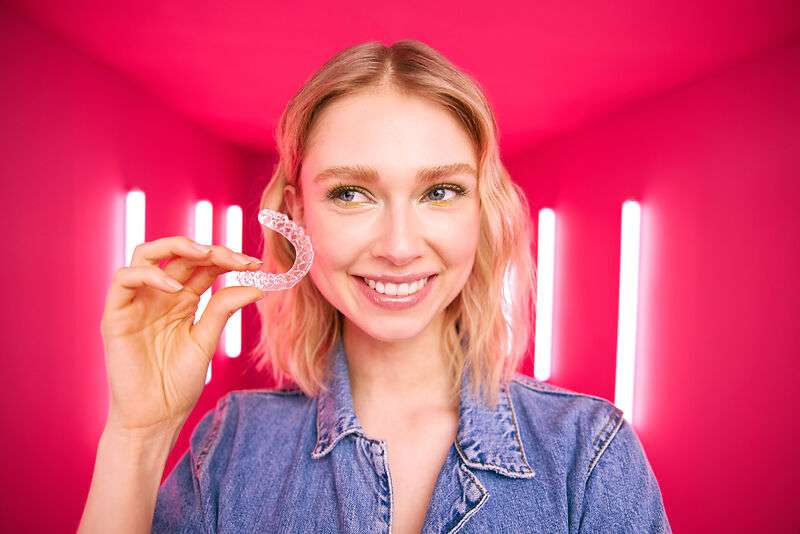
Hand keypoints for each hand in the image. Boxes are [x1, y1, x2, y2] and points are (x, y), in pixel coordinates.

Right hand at [99, 236, 263, 438]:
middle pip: (179, 253)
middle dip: (210, 249)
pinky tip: (176, 289)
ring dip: (177, 246)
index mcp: (183, 300)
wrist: (155, 417)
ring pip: (146, 253)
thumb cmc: (178, 383)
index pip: (203, 265)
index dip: (228, 258)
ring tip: (206, 255)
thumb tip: (258, 285)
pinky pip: (124, 279)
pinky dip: (150, 275)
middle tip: (237, 258)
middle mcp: (158, 295)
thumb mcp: (206, 340)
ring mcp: (136, 302)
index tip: (256, 263)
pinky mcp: (115, 315)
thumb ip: (224, 309)